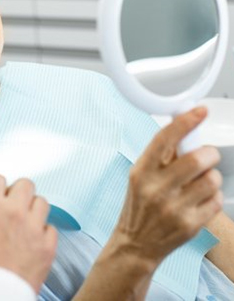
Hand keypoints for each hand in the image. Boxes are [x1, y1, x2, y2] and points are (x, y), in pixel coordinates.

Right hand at [0, 174, 57, 293]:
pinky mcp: (46, 246)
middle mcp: (13, 209)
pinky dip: (43, 233)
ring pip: (41, 203)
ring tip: (23, 222)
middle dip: (18, 193)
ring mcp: (32, 227)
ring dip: (32, 209)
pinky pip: (51, 228)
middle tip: (11, 207)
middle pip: (25, 184)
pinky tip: (32, 241)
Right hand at [113, 107, 222, 267]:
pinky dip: (214, 197)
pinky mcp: (190, 225)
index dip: (185, 122)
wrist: (136, 243)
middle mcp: (156, 188)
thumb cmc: (139, 205)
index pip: (164, 139)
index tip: (200, 110)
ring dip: (212, 176)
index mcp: (142, 170)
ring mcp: (174, 207)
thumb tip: (182, 127)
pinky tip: (200, 200)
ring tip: (201, 182)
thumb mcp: (140, 175)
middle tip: (207, 155)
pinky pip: (217, 200)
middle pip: (197, 159)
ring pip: (211, 179)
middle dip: (209, 153)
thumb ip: (160, 155)